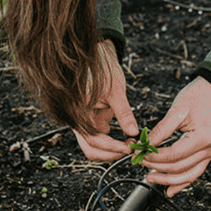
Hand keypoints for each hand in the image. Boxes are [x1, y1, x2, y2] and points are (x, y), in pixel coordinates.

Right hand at [72, 40, 138, 161]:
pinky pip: (99, 138)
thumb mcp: (116, 90)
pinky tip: (126, 138)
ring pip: (93, 146)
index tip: (129, 147)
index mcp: (78, 110)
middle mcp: (76, 119)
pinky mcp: (90, 120)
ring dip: (110, 150)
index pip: (92, 138)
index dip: (111, 147)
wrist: (98, 58)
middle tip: (130, 150)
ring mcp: (83, 121)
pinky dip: (111, 142)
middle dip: (110, 153)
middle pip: (90, 148)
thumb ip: (124, 113)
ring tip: (129, 145)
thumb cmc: (103, 68)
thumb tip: (134, 132)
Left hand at [140, 78, 210, 196]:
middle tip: (140, 161)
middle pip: (180, 167)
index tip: (140, 153)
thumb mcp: (177, 110)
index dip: (154, 156)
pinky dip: (182, 183)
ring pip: (188, 175)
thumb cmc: (200, 96)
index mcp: (204, 136)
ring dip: (168, 180)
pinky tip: (170, 190)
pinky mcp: (208, 153)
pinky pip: (195, 172)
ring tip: (150, 178)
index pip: (174, 154)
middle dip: (157, 167)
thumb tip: (146, 144)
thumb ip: (161, 130)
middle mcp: (210, 148)